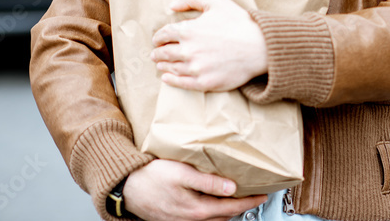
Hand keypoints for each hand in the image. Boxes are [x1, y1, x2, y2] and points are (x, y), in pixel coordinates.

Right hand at [122, 159, 266, 220]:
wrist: (127, 188)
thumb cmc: (152, 177)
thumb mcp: (183, 174)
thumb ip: (209, 182)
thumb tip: (232, 188)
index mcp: (197, 209)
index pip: (232, 207)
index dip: (250, 201)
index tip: (262, 196)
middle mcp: (191, 220)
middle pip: (225, 216)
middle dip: (241, 207)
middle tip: (254, 197)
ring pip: (214, 220)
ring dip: (227, 211)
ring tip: (238, 200)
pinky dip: (213, 214)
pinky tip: (213, 206)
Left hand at [151, 0, 267, 91]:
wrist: (260, 47)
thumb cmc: (239, 22)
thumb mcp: (217, 1)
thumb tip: (171, 5)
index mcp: (188, 30)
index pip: (164, 35)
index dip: (158, 37)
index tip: (158, 40)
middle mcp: (188, 51)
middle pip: (164, 53)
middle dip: (158, 52)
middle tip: (156, 53)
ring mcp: (196, 68)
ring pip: (170, 68)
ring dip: (162, 65)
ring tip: (160, 65)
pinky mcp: (204, 82)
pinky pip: (181, 83)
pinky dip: (170, 80)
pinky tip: (167, 78)